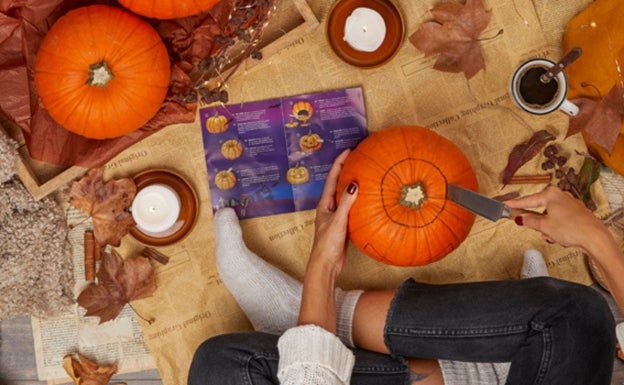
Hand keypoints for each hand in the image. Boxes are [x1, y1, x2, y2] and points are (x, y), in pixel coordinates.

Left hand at [310, 149, 358, 275]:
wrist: (326, 264)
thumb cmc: (328, 244)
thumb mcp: (338, 221)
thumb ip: (346, 203)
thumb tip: (353, 184)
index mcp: (324, 204)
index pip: (332, 178)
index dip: (339, 163)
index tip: (348, 150)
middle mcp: (329, 208)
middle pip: (337, 184)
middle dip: (345, 170)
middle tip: (357, 158)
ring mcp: (335, 216)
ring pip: (344, 196)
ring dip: (351, 184)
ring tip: (363, 173)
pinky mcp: (342, 225)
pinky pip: (350, 207)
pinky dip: (357, 200)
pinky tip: (367, 199)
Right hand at [505, 186, 605, 250]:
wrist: (594, 237)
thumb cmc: (571, 228)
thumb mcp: (544, 226)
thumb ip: (530, 221)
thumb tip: (520, 218)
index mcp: (551, 194)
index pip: (528, 200)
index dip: (516, 204)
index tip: (506, 204)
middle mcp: (561, 195)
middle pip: (540, 208)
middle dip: (538, 221)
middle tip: (535, 229)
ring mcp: (570, 204)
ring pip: (550, 216)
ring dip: (548, 227)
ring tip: (552, 236)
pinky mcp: (577, 213)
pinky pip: (560, 219)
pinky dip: (558, 228)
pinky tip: (561, 236)